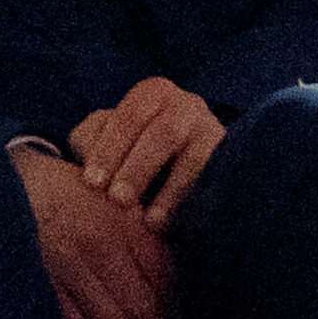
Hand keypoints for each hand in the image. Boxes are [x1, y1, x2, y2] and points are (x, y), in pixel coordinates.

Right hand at [11, 142, 172, 318]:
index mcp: (124, 224)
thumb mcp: (124, 205)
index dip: (183, 315)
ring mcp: (68, 270)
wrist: (23, 185)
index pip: (165, 283)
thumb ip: (154, 239)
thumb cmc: (82, 195)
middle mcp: (98, 248)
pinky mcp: (45, 286)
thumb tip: (187, 284)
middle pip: (142, 311)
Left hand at [69, 77, 224, 231]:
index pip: (129, 116)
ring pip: (193, 157)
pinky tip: (178, 224)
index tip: (92, 183)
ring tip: (150, 221)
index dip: (108, 149)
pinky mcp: (231, 160)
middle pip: (162, 134)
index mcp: (151, 95)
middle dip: (137, 169)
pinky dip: (196, 203)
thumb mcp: (110, 139)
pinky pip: (216, 182)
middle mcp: (186, 105)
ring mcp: (213, 131)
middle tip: (117, 200)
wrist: (191, 166)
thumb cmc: (136, 151)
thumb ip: (92, 139)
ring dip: (170, 190)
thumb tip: (86, 152)